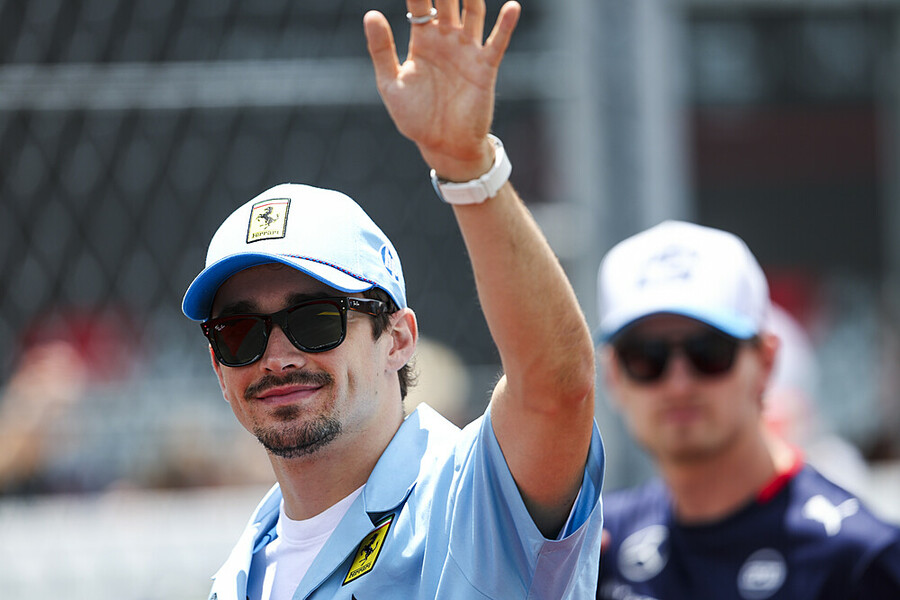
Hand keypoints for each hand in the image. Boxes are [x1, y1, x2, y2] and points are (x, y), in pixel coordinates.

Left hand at [364, 0, 519, 180]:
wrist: (443, 146)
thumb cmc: (416, 118)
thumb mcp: (391, 84)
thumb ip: (382, 49)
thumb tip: (370, 13)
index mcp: (422, 40)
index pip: (419, 3)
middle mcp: (446, 39)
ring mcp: (467, 51)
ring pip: (473, 12)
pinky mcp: (485, 68)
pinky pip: (496, 42)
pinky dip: (505, 25)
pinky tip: (511, 6)